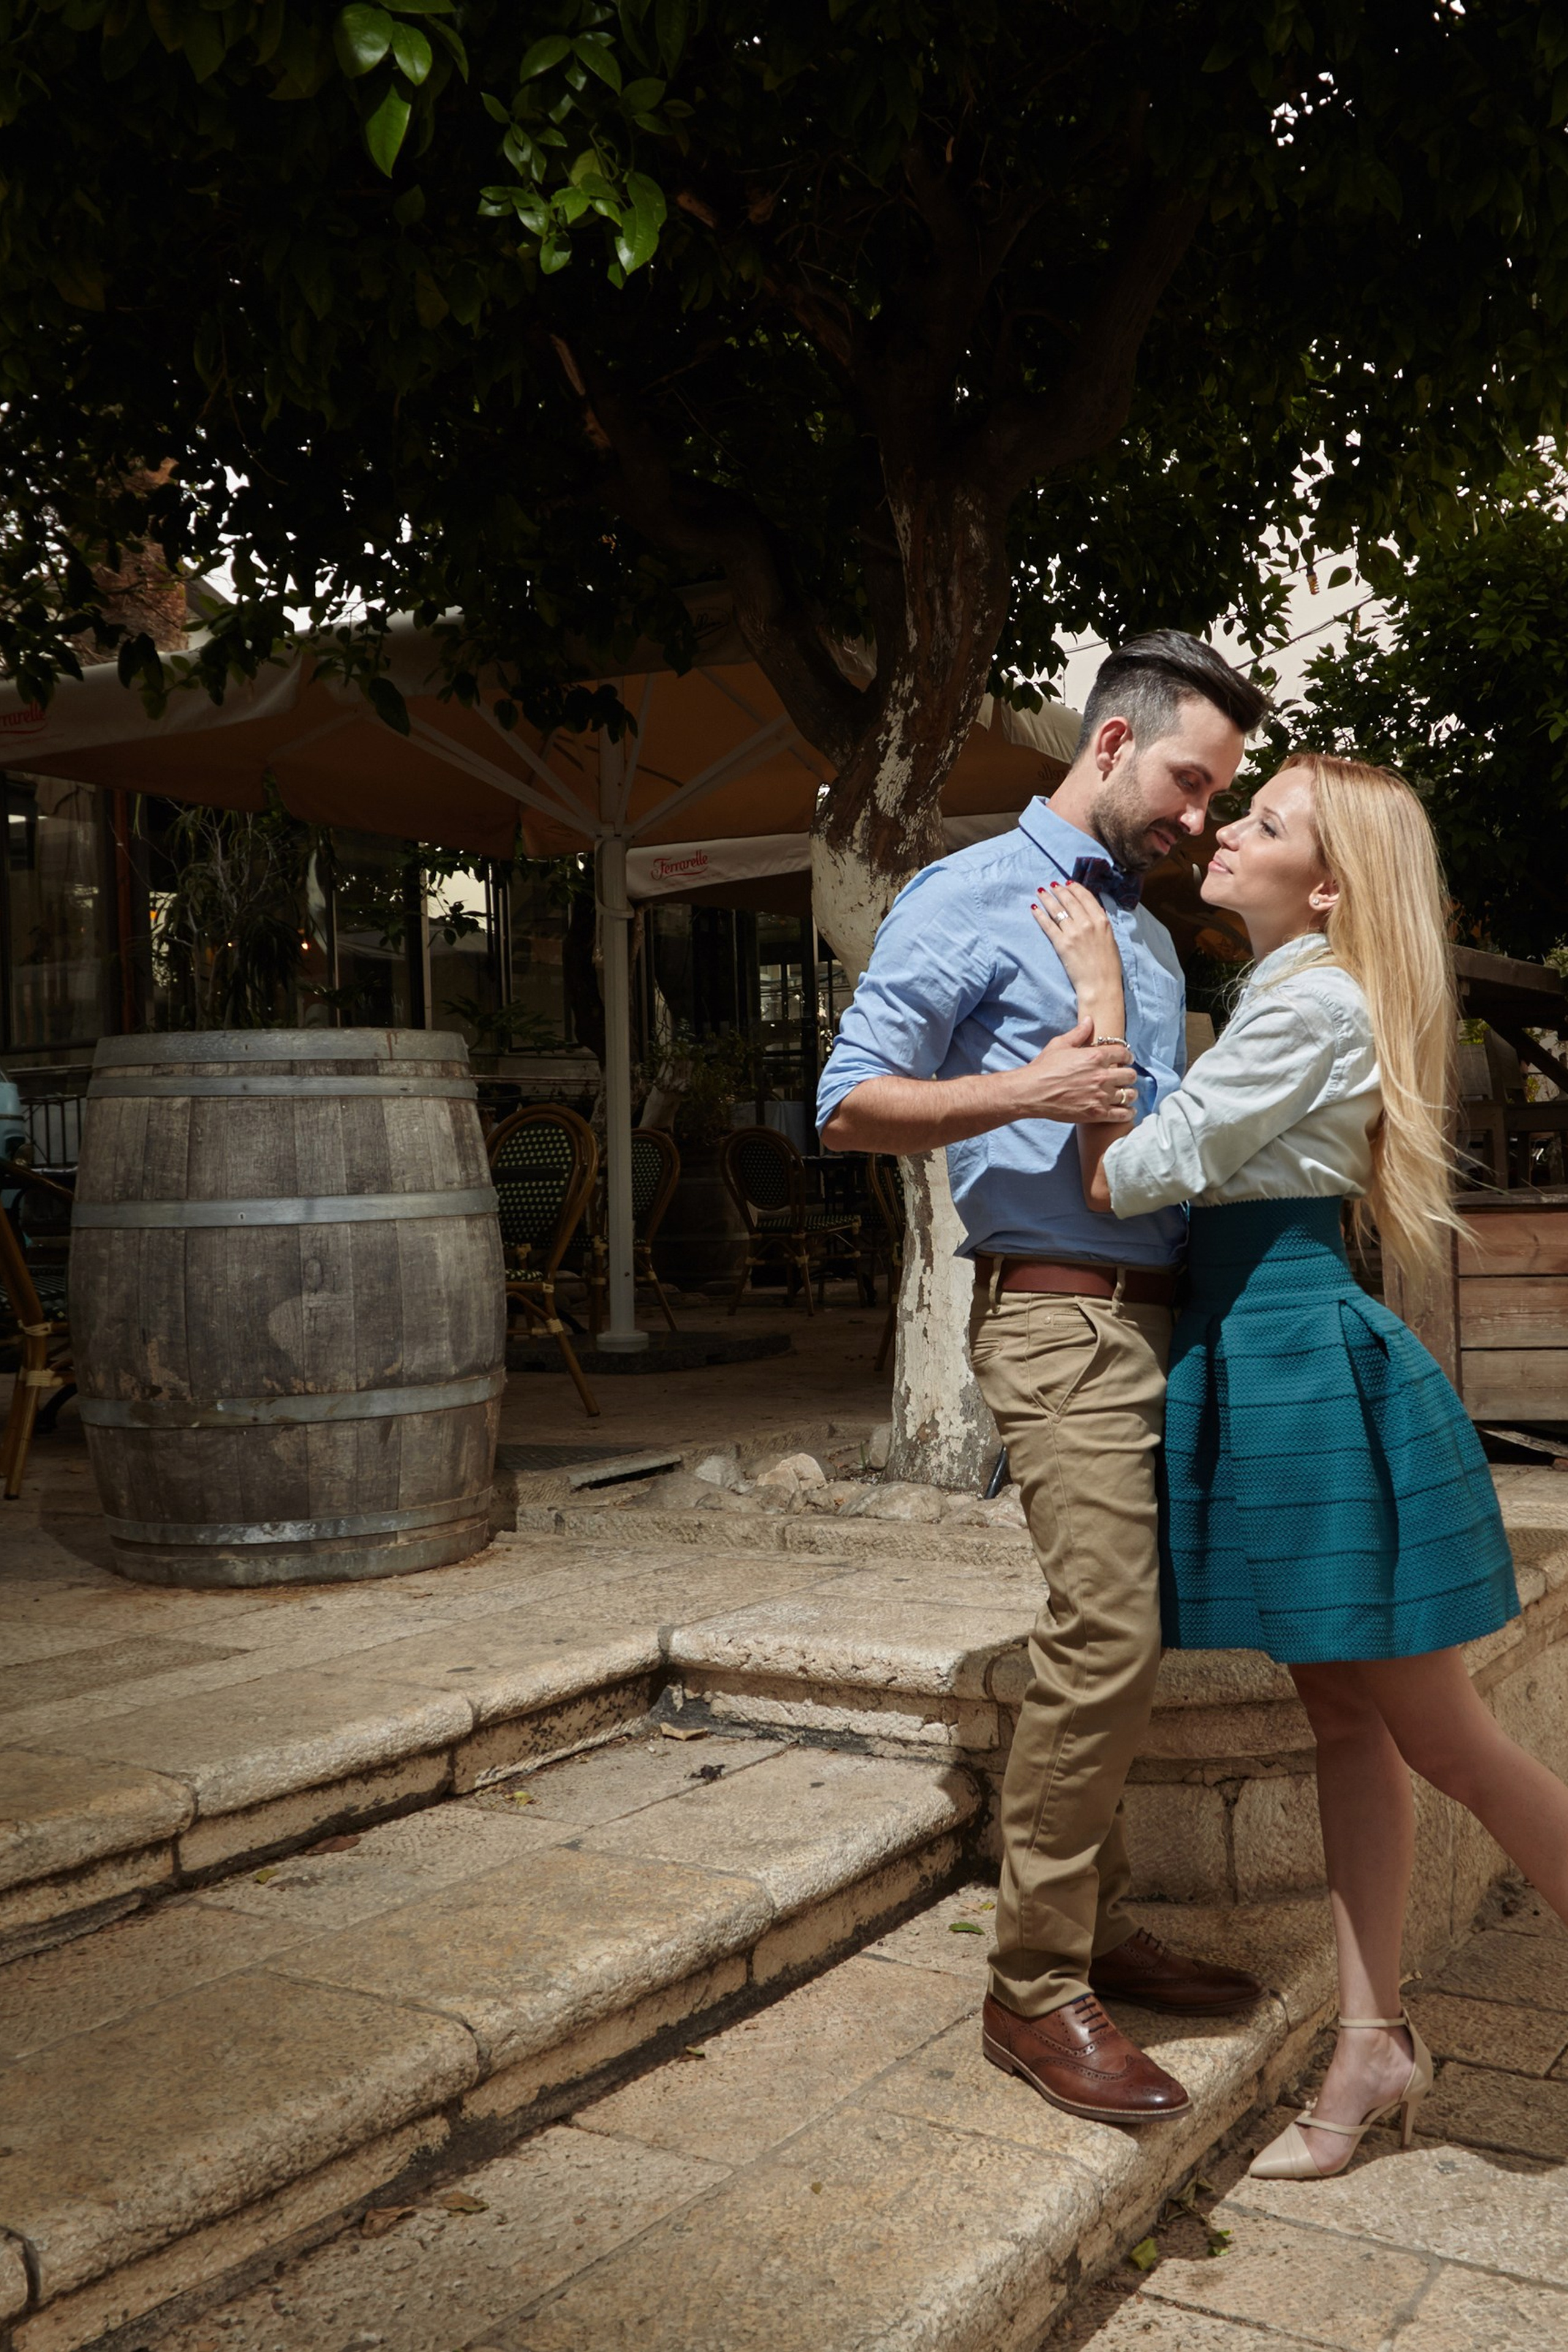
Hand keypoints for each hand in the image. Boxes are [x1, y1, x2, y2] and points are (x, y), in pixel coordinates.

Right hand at [1008, 1015, 1135, 1124]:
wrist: (1031, 1092)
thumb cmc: (1044, 1068)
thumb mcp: (1060, 1044)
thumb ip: (1078, 1032)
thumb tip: (1089, 1020)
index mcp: (1095, 1056)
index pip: (1124, 1054)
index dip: (1127, 1056)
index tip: (1125, 1060)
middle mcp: (1101, 1076)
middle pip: (1130, 1075)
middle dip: (1128, 1075)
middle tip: (1124, 1078)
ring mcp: (1100, 1096)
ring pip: (1129, 1094)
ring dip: (1129, 1094)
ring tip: (1126, 1094)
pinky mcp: (1096, 1113)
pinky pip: (1122, 1114)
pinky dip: (1128, 1112)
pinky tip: (1127, 1110)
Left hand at [1031, 879, 1126, 999]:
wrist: (1101, 985)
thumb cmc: (1108, 965)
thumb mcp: (1110, 938)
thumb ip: (1100, 923)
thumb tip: (1091, 911)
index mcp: (1102, 920)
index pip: (1086, 897)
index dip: (1075, 888)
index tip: (1067, 883)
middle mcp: (1088, 923)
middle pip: (1069, 900)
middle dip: (1058, 890)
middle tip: (1051, 885)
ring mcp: (1073, 933)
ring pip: (1057, 910)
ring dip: (1047, 899)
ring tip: (1040, 892)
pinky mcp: (1061, 944)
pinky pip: (1048, 925)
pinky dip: (1040, 915)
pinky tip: (1034, 908)